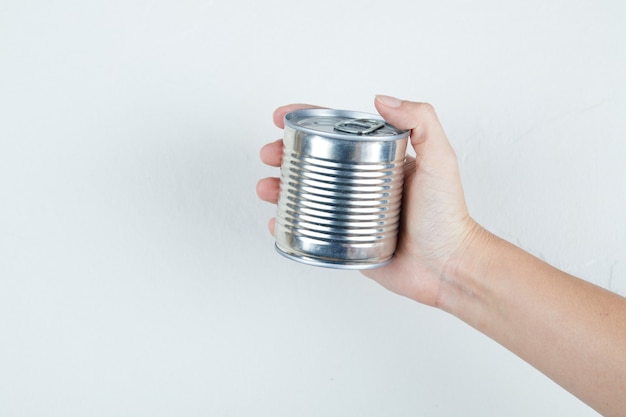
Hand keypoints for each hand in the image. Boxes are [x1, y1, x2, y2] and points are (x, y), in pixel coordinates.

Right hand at [256, 96, 481, 306]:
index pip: (337, 133)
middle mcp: (361, 183)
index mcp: (378, 159)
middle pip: (313, 161)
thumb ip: (421, 122)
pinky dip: (288, 225)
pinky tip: (276, 222)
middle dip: (283, 154)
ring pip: (305, 194)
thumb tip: (381, 98)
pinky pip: (309, 229)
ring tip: (266, 189)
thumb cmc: (447, 214)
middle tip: (269, 155)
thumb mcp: (440, 159)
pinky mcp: (344, 240)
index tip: (281, 117)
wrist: (447, 266)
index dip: (307, 122)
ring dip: (279, 188)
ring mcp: (350, 212)